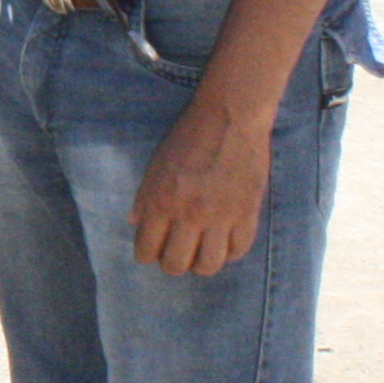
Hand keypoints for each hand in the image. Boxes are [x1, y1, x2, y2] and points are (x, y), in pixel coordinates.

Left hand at [131, 97, 270, 276]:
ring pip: (209, 266)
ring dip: (202, 263)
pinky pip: (239, 250)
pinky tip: (224, 243)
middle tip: (177, 252)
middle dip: (173, 263)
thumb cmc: (189, 135)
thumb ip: (145, 197)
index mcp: (160, 202)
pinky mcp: (248, 213)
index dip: (147, 254)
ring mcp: (220, 217)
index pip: (147, 250)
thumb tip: (136, 224)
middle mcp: (188, 215)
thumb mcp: (157, 163)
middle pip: (176, 265)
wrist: (230, 116)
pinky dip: (230, 252)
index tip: (153, 251)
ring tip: (201, 251)